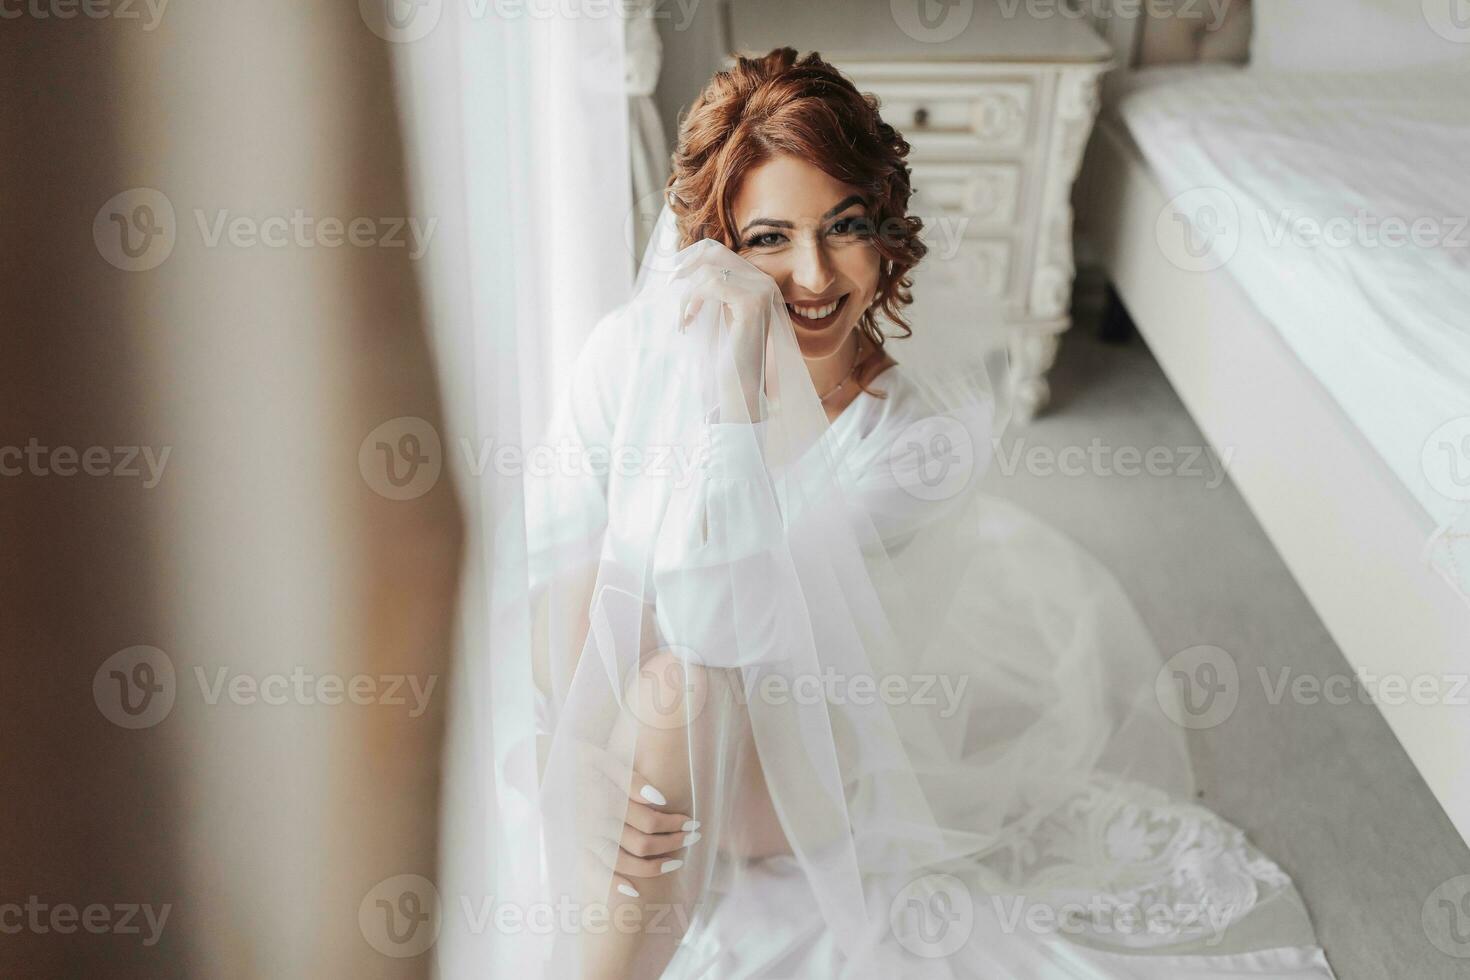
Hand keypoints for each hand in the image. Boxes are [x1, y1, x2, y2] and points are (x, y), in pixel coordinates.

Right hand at [575, 738, 700, 899]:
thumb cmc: (578, 760)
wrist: (542, 768)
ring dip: (655, 867)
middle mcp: (595, 824)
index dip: (675, 823)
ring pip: (626, 862)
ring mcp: (584, 840)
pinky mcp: (575, 848)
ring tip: (676, 862)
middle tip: (694, 838)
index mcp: (606, 800)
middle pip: (644, 844)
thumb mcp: (603, 759)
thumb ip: (630, 779)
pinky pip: (595, 873)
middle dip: (673, 843)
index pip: (652, 820)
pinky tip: (634, 892)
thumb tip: (659, 800)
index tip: (693, 822)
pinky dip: (614, 885)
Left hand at [673, 246, 780, 421]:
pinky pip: (711, 285)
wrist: (740, 387)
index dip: (691, 257)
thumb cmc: (728, 354)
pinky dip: (693, 301)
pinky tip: (688, 321)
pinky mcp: (752, 303)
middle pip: (714, 254)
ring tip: (684, 318)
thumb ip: (712, 288)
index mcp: (759, 282)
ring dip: (687, 295)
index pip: (720, 251)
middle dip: (686, 268)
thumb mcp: (718, 313)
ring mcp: (762, 291)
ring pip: (709, 271)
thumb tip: (685, 261)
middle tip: (669, 287)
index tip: (673, 277)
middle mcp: (766, 282)